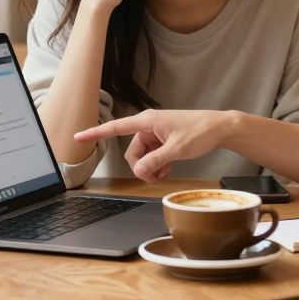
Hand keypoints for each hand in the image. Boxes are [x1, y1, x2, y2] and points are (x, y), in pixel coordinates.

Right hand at [75, 109, 231, 182]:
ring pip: (142, 156)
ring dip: (151, 168)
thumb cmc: (200, 132)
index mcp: (147, 121)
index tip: (78, 136)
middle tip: (156, 178)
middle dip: (141, 168)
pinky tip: (168, 168)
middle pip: (132, 152)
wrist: (220, 128)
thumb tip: (139, 171)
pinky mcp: (163, 139)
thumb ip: (155, 161)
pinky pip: (152, 155)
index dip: (96, 133)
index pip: (116, 127)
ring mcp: (156, 133)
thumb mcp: (176, 150)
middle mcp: (148, 125)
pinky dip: (157, 164)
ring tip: (166, 172)